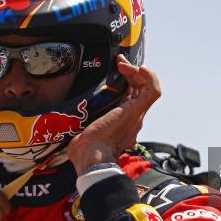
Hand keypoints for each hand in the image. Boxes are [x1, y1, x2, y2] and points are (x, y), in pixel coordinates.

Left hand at [68, 54, 161, 174]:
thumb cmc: (85, 150)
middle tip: (119, 64)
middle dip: (130, 73)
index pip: (131, 97)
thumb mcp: (84, 132)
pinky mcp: (136, 110)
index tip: (114, 72)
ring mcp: (136, 114)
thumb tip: (68, 123)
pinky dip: (150, 77)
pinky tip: (140, 67)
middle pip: (139, 89)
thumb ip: (82, 126)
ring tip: (123, 64)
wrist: (92, 156)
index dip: (126, 82)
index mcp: (123, 123)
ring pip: (146, 87)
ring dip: (136, 71)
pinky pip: (153, 90)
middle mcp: (133, 118)